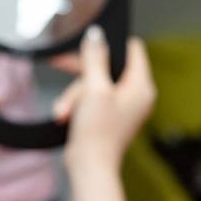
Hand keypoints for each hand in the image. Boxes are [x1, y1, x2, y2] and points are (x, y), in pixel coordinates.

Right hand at [53, 26, 155, 171]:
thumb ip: (95, 58)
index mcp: (141, 86)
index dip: (110, 43)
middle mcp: (135, 95)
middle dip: (81, 74)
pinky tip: (65, 114)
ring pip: (93, 83)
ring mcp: (121, 106)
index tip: (90, 42)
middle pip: (106, 66)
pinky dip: (76, 104)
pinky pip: (89, 98)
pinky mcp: (107, 116)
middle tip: (60, 64)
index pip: (132, 49)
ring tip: (63, 110)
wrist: (90, 167)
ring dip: (73, 94)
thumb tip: (96, 34)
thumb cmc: (97, 132)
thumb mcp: (94, 88)